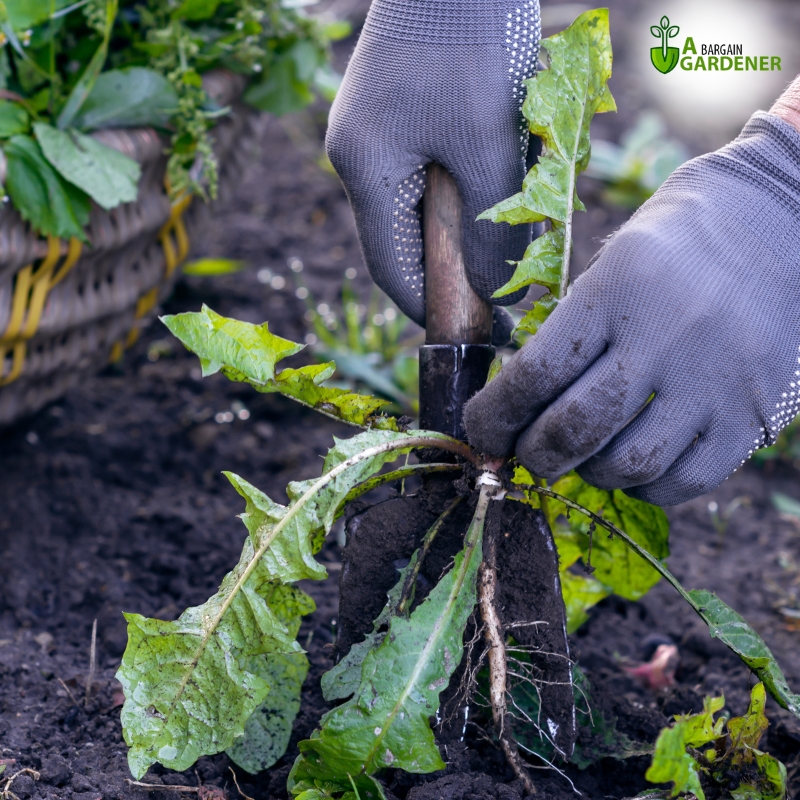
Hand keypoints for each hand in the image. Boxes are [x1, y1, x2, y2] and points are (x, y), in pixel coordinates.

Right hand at [326, 0, 541, 340]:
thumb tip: (498, 294)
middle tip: (504, 284)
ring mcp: (374, 134)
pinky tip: (498, 180)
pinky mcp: (396, 114)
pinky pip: (428, 173)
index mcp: (366, 169)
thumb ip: (492, 228)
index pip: (392, 269)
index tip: (476, 329)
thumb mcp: (490, 144)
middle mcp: (360, 157)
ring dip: (463, 225)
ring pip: (419, 208)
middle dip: (454, 267)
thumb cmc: (472, 40)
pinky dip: (463, 188)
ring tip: (510, 230)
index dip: (433, 307)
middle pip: (405, 242)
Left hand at [464, 107, 799, 505]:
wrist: (780, 220)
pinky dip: (645, 486)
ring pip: (628, 464)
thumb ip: (571, 331)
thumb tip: (520, 406)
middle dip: (534, 454)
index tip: (481, 429)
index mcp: (616, 290)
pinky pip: (685, 481)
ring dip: (588, 472)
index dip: (495, 416)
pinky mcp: (752, 412)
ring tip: (583, 456)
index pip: (535, 374)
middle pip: (575, 428)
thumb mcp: (612, 263)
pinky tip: (634, 465)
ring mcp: (714, 379)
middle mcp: (665, 337)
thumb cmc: (677, 242)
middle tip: (526, 452)